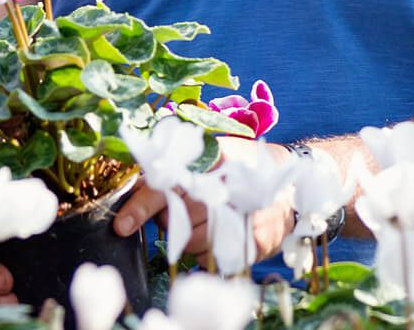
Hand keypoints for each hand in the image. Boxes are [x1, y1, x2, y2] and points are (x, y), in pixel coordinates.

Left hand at [112, 139, 296, 264]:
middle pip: (177, 216)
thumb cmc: (242, 169)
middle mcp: (230, 188)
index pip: (169, 184)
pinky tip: (218, 231)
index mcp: (215, 159)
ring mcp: (244, 218)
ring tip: (202, 218)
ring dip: (186, 235)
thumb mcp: (213, 155)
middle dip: (168, 218)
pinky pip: (212, 256)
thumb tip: (138, 183)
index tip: (122, 225)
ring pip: (190, 241)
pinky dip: (207, 248)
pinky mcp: (253, 244)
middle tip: (170, 211)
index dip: (142, 205)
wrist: (292, 191)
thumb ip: (178, 165)